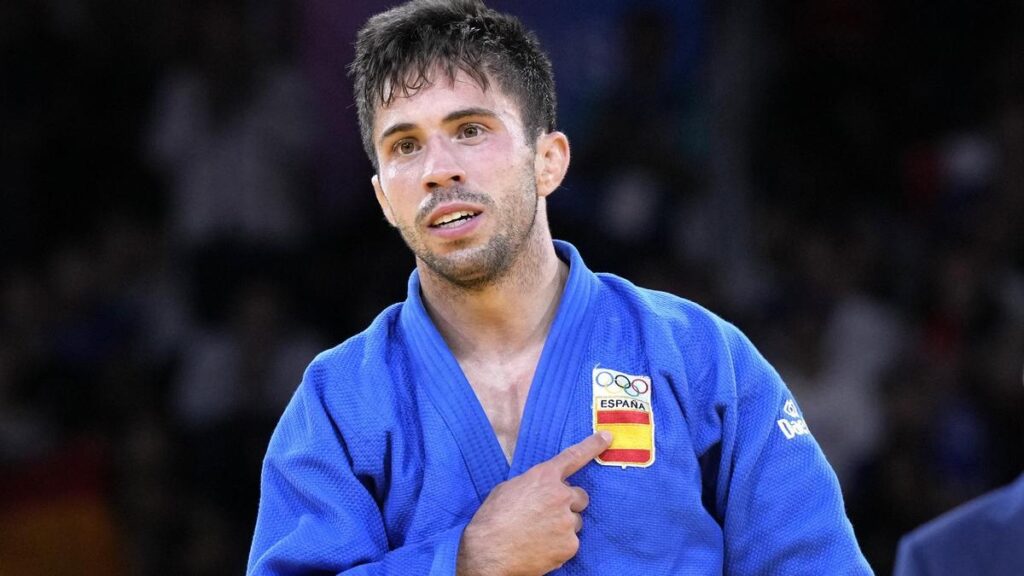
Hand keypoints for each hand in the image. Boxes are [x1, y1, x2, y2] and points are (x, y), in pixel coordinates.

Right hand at [456, 431, 612, 575]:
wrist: (489, 554)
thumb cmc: (491, 520)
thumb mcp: (507, 489)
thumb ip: (531, 483)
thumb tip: (540, 488)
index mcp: (544, 477)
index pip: (574, 456)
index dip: (593, 445)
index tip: (607, 437)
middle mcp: (561, 496)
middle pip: (580, 496)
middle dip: (568, 503)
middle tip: (548, 514)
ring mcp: (567, 522)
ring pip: (575, 521)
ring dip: (563, 526)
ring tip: (538, 534)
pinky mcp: (570, 545)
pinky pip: (571, 542)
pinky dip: (559, 546)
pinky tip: (540, 548)